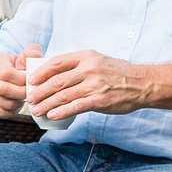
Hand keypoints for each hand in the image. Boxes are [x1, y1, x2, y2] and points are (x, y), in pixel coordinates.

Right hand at [0, 45, 40, 117]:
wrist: (0, 76)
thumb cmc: (16, 66)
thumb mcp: (23, 56)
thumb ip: (31, 54)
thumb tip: (35, 56)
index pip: (6, 73)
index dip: (22, 79)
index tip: (32, 81)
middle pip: (3, 89)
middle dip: (21, 93)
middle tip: (31, 92)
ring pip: (3, 103)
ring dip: (18, 103)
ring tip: (25, 97)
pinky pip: (1, 113)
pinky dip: (13, 111)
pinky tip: (18, 103)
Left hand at [27, 50, 146, 121]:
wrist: (141, 84)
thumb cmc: (117, 73)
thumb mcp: (98, 60)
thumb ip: (79, 65)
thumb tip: (56, 74)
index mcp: (86, 57)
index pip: (57, 62)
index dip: (41, 72)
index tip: (31, 80)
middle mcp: (89, 69)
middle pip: (57, 80)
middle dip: (40, 91)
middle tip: (30, 99)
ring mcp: (94, 85)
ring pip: (64, 95)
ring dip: (47, 104)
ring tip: (36, 110)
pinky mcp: (99, 100)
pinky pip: (76, 106)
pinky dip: (61, 111)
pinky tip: (52, 115)